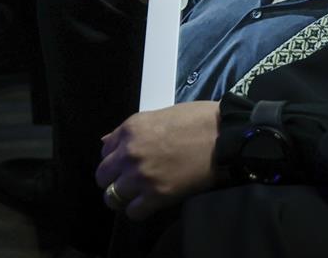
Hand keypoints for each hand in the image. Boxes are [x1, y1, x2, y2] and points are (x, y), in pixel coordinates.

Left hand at [96, 103, 220, 219]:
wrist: (224, 135)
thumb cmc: (197, 119)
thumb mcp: (159, 115)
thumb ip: (131, 131)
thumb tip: (107, 143)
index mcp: (131, 129)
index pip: (104, 151)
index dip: (115, 158)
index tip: (127, 162)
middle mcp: (130, 153)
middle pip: (103, 176)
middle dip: (113, 179)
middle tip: (129, 181)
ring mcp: (141, 176)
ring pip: (113, 197)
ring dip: (124, 197)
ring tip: (138, 194)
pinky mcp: (157, 195)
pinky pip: (133, 212)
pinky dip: (138, 210)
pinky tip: (149, 203)